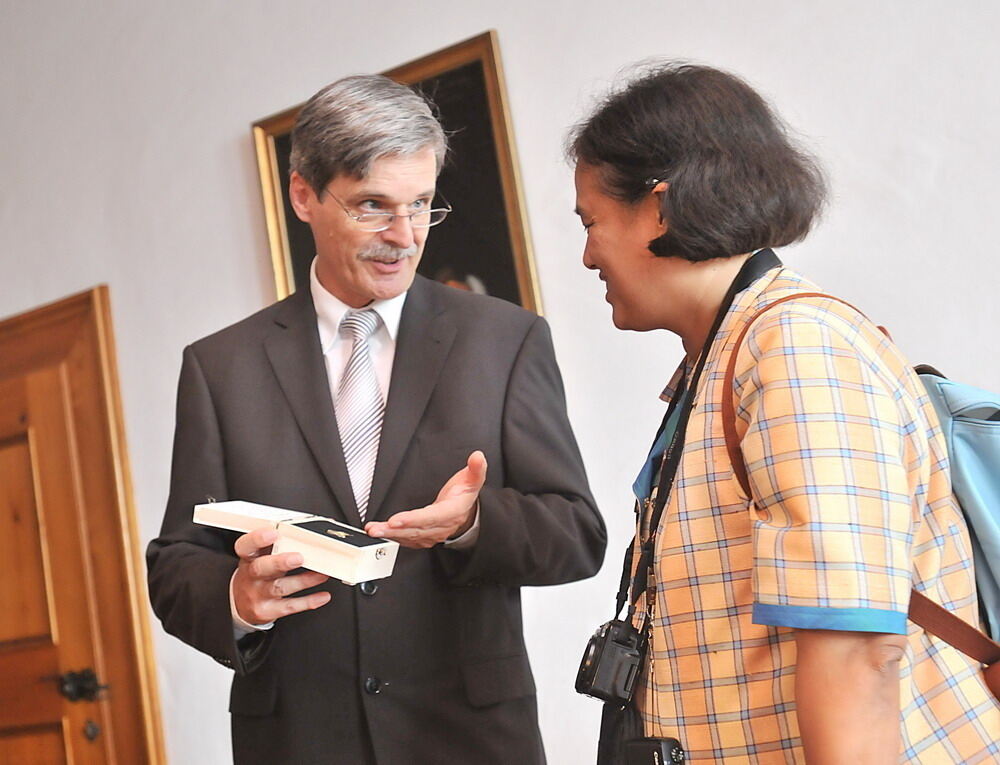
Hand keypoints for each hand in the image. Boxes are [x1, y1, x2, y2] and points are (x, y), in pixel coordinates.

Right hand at [232, 527, 330, 624]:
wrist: (240, 604)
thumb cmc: (257, 574)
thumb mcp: (260, 557)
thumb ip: (277, 545)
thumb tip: (308, 531)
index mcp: (249, 557)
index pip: (246, 546)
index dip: (257, 539)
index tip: (273, 532)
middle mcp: (251, 575)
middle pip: (261, 568)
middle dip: (280, 562)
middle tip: (298, 558)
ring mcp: (258, 594)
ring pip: (280, 587)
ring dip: (303, 581)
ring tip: (322, 574)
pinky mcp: (267, 610)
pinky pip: (289, 606)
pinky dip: (308, 602)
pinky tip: (323, 596)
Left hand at [365, 450, 486, 548]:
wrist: (467, 515)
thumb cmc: (465, 495)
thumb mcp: (473, 480)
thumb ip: (476, 468)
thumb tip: (478, 456)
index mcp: (452, 512)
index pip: (431, 517)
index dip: (413, 520)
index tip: (395, 520)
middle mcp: (440, 526)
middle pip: (415, 530)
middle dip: (394, 530)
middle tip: (376, 529)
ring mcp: (432, 534)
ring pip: (409, 536)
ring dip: (390, 535)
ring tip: (373, 530)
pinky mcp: (424, 537)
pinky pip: (407, 540)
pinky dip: (393, 537)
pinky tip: (381, 533)